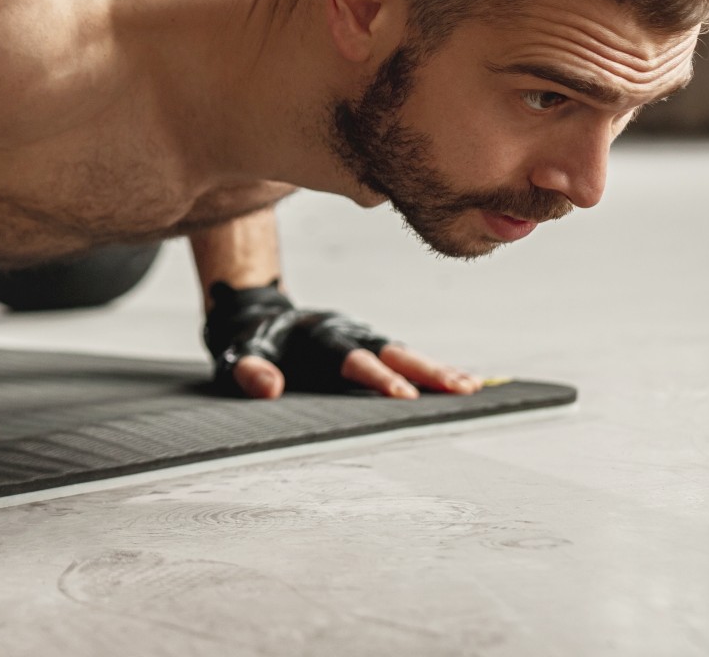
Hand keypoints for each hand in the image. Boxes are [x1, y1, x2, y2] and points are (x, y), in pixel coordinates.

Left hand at [204, 280, 482, 399]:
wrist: (254, 313)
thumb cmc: (246, 343)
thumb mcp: (235, 356)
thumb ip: (248, 371)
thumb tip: (269, 389)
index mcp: (316, 336)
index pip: (350, 359)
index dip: (375, 376)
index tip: (401, 396)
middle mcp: (346, 332)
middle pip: (391, 351)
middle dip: (426, 372)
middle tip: (460, 389)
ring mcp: (362, 337)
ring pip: (405, 354)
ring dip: (438, 370)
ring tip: (473, 388)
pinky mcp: (369, 345)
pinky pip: (405, 359)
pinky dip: (434, 371)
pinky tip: (465, 383)